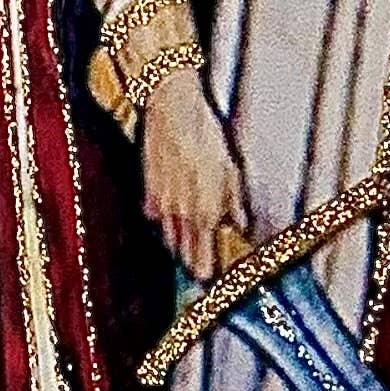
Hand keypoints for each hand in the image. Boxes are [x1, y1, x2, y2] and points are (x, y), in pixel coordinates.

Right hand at [143, 67, 250, 277]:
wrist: (172, 113)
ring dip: (179, 246)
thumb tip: (239, 223)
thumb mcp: (231, 169)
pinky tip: (169, 218)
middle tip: (200, 271)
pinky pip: (157, 216)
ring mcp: (163, 204)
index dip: (209, 269)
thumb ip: (234, 202)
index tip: (213, 278)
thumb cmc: (205, 137)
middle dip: (194, 263)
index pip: (206, 255)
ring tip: (187, 251)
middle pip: (186, 252)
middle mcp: (182, 214)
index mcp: (205, 212)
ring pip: (170, 237)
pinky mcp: (150, 190)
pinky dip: (164, 221)